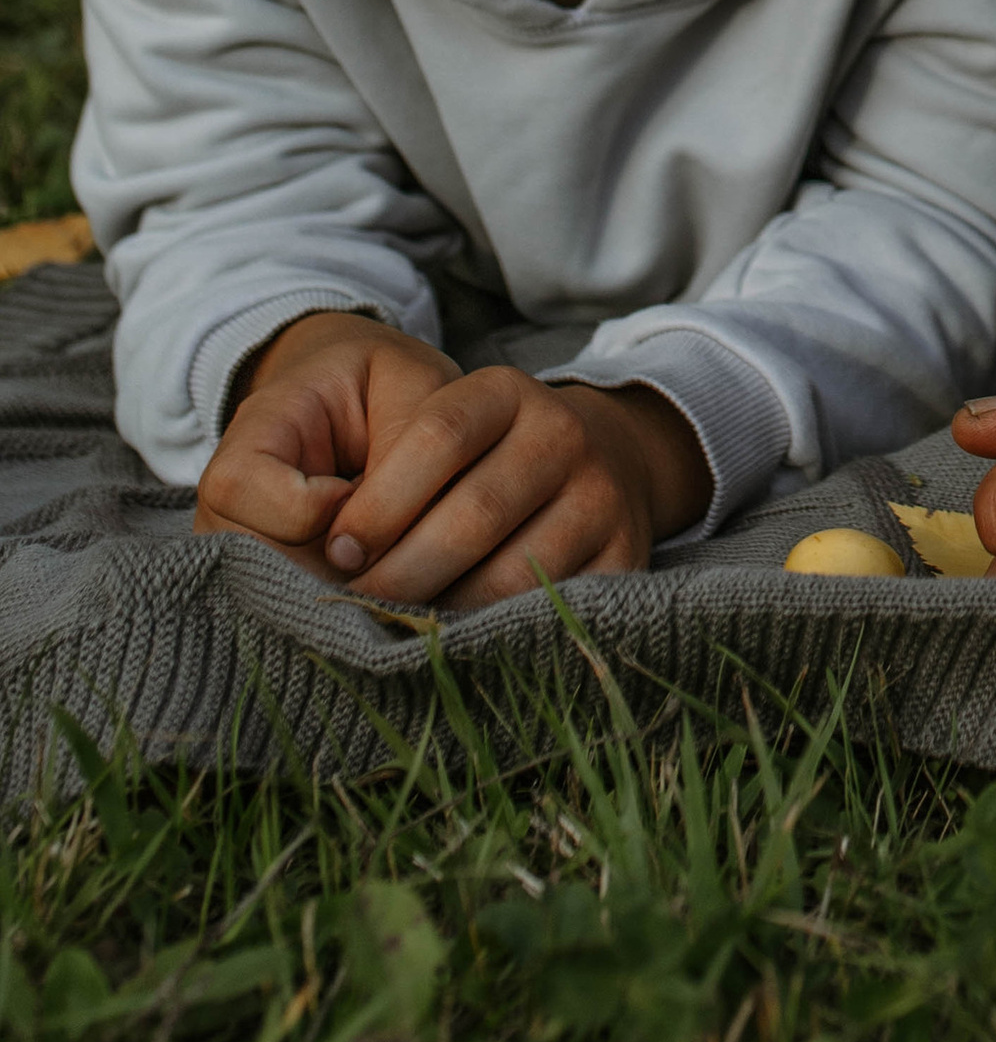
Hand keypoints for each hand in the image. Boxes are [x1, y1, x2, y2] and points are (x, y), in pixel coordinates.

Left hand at [197, 309, 711, 609]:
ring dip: (447, 614)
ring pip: (514, 572)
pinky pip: (557, 608)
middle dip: (402, 573)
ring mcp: (601, 493)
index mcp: (505, 393)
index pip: (436, 435)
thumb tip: (323, 558)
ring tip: (398, 639)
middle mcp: (562, 432)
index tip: (337, 552)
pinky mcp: (627, 552)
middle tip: (355, 612)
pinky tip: (460, 649)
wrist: (603, 462)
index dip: (379, 500)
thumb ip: (390, 476)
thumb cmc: (486, 464)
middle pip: (472, 512)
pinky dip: (502, 634)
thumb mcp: (446, 436)